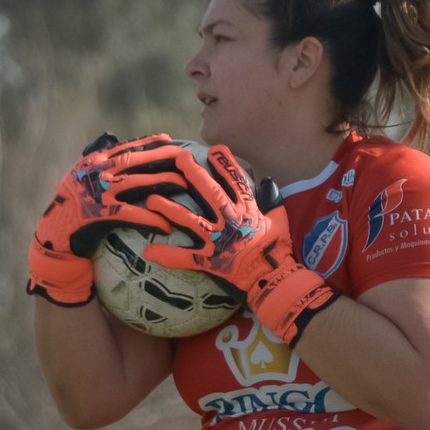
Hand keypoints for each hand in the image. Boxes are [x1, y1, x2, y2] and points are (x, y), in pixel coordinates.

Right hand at [27, 134, 183, 304]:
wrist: (54, 236)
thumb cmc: (71, 207)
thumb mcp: (79, 177)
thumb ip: (96, 158)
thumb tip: (112, 137)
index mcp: (92, 162)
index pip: (125, 147)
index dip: (149, 142)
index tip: (169, 139)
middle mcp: (95, 173)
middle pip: (135, 160)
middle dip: (162, 156)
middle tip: (185, 158)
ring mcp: (98, 193)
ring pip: (138, 183)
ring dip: (163, 183)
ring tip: (184, 186)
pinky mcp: (100, 215)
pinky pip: (132, 214)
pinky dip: (151, 219)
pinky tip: (167, 225)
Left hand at [134, 144, 337, 343]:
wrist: (276, 280)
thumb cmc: (279, 250)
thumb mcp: (280, 220)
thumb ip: (272, 199)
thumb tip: (266, 180)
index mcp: (248, 211)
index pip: (237, 182)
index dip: (226, 164)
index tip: (214, 149)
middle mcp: (232, 221)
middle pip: (210, 194)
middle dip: (194, 175)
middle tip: (179, 159)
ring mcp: (220, 241)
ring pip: (192, 221)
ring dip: (171, 210)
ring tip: (152, 199)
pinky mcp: (212, 262)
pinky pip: (187, 259)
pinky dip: (169, 256)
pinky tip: (150, 251)